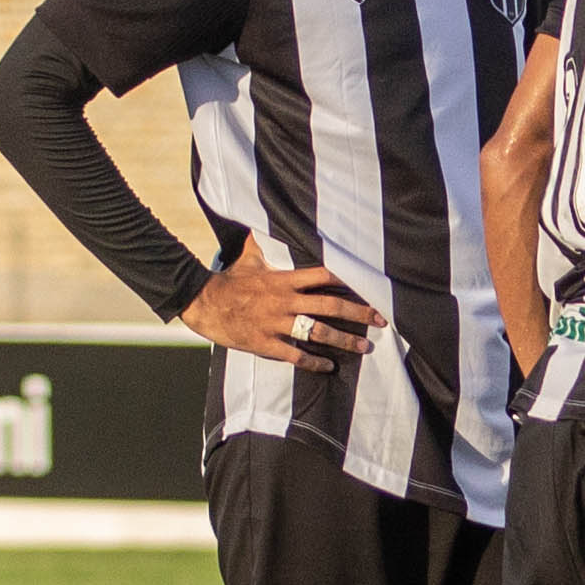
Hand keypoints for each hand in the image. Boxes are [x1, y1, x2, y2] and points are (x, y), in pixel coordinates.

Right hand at [176, 233, 382, 373]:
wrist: (203, 303)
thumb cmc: (229, 280)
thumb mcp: (249, 257)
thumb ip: (266, 240)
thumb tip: (266, 216)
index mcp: (285, 279)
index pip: (324, 275)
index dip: (350, 280)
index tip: (372, 286)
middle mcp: (286, 301)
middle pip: (330, 305)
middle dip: (359, 313)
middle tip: (382, 320)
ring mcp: (277, 323)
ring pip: (318, 332)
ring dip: (344, 341)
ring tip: (365, 347)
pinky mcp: (266, 343)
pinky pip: (295, 355)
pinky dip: (314, 362)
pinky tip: (329, 367)